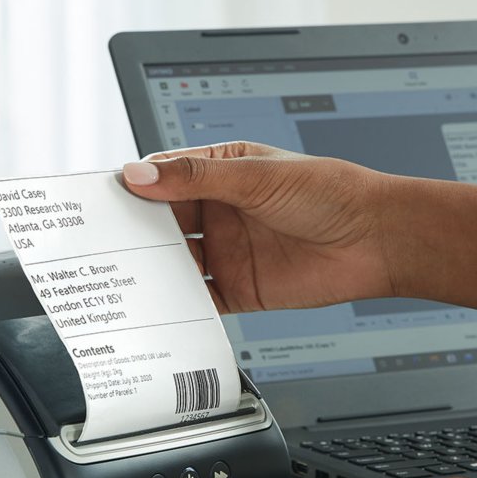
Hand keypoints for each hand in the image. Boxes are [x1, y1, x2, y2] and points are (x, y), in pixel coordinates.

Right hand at [117, 141, 404, 312]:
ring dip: (150, 269)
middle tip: (99, 242)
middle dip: (131, 232)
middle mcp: (219, 210)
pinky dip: (177, 304)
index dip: (131, 187)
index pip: (162, 177)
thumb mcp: (256, 176)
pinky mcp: (238, 288)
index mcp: (221, 170)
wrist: (377, 241)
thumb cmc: (331, 193)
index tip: (99, 199)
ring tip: (120, 277)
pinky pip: (198, 299)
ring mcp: (227, 251)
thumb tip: (140, 175)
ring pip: (174, 261)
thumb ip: (195, 178)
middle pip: (161, 222)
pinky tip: (159, 307)